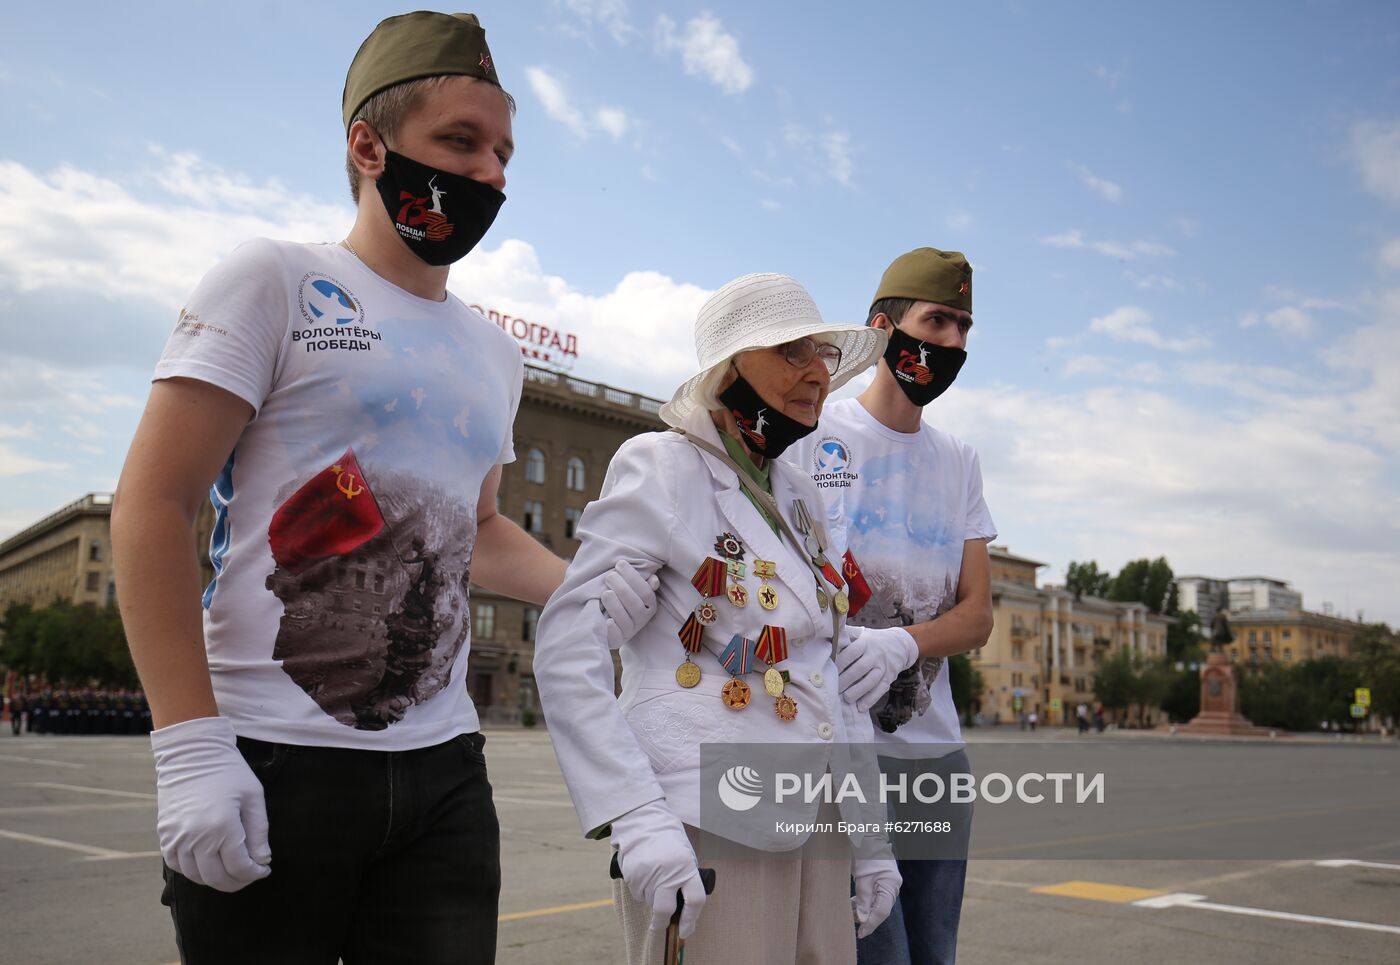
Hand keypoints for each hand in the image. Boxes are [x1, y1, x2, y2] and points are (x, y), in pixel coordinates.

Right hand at [151, 716, 271, 892]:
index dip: (255, 873)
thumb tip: (262, 861)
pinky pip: (177, 865)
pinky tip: (208, 862)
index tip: (264, 869)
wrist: (192, 754)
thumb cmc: (229, 772)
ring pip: (196, 876)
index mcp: (222, 827)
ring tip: (231, 870)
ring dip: (216, 879)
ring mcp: (177, 838)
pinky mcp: (165, 835)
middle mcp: (196, 837)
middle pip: (218, 878)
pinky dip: (193, 871)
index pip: (240, 868)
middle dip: (238, 882)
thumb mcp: (253, 797)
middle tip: (249, 875)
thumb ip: (259, 832)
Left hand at [601, 560, 660, 647]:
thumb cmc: (620, 598)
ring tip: (605, 593)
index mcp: (649, 605)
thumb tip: (653, 579)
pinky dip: (612, 629)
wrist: (606, 620)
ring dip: (615, 605)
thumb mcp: (632, 589)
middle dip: (623, 589)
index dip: (633, 577)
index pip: (645, 591)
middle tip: (610, 576)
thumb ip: (642, 582)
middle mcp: (642, 619)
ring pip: (626, 620)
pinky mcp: (617, 641)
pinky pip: (617, 637)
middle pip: (636, 605)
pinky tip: (607, 621)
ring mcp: (630, 631)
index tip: (620, 564)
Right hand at [610, 800, 707, 936]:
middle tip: (661, 924)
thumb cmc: (668, 838)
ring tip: (654, 877)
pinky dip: (641, 890)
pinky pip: (637, 893)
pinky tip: (644, 874)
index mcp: (686, 867)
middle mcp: (667, 873)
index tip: (686, 930)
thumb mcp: (685, 854)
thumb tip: (682, 906)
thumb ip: (685, 878)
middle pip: (664, 910)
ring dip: (652, 898)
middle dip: (663, 922)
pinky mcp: (631, 875)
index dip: (692, 919)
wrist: (642, 821)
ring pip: (649, 901)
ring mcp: (647, 875)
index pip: (695, 900)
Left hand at [837, 626, 918, 712]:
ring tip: (846, 699)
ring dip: (858, 691)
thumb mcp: (861, 633)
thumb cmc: (873, 640)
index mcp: (866, 643)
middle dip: (846, 679)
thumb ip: (846, 635)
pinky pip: (880, 690)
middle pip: (860, 668)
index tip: (829, 670)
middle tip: (834, 688)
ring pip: (871, 681)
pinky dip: (871, 699)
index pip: (852, 653)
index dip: (840, 662)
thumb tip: (827, 634)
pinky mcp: (889, 678)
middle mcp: (875, 655)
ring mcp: (883, 668)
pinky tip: (860, 707)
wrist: (899, 644)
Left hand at [852, 858, 900, 938]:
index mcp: (890, 885)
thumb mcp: (862, 878)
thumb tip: (862, 919)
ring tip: (849, 914)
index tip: (861, 933)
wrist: (869, 837)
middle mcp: (892, 886)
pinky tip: (852, 904)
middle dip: (866, 918)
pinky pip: (874, 896)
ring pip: (876, 903)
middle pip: (880, 909)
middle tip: (852, 923)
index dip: (871, 924)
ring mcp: (888, 884)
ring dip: (863, 909)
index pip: (882, 911)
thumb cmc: (865, 854)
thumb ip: (863, 899)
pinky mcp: (882, 882)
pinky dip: (864, 902)